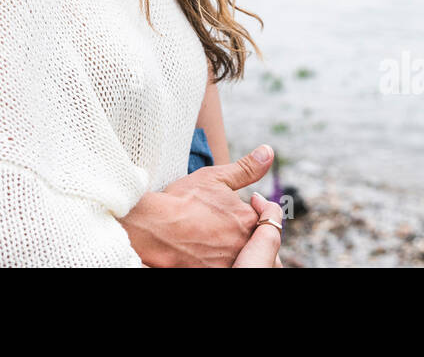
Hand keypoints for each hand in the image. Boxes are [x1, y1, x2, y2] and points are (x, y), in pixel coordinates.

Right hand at [119, 144, 274, 266]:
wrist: (155, 228)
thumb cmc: (183, 199)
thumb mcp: (217, 177)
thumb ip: (247, 168)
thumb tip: (268, 151)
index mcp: (247, 218)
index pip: (256, 216)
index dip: (239, 209)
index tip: (222, 208)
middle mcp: (243, 243)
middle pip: (246, 236)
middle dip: (234, 229)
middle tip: (211, 222)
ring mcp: (229, 261)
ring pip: (234, 252)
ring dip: (224, 244)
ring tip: (203, 236)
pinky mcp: (213, 272)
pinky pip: (220, 263)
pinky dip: (212, 257)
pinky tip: (198, 248)